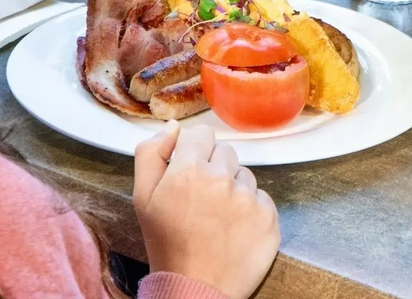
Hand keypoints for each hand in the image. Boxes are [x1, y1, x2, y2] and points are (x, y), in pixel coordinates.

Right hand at [134, 123, 279, 298]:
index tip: (190, 172)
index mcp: (187, 171)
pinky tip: (235, 227)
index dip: (194, 152)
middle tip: (201, 200)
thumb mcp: (143, 198)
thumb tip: (173, 127)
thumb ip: (151, 154)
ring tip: (217, 217)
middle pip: (224, 152)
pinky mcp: (269, 216)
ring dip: (233, 189)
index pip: (201, 134)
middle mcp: (221, 179)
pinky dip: (251, 208)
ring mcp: (248, 198)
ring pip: (244, 174)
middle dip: (213, 169)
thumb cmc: (167, 245)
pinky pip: (262, 196)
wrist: (195, 290)